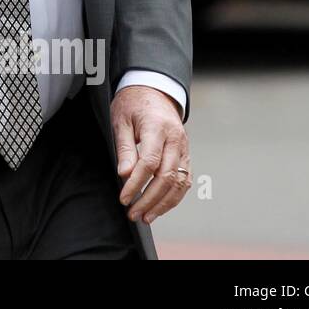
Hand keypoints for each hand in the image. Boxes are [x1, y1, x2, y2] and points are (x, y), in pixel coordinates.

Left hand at [112, 84, 191, 223]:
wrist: (154, 91)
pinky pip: (184, 180)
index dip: (137, 183)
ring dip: (163, 204)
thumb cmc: (133, 104)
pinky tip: (160, 207)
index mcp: (158, 127)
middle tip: (133, 213)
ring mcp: (184, 148)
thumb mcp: (121, 120)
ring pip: (180, 182)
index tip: (124, 197)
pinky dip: (174, 197)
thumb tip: (124, 174)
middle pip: (167, 176)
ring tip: (146, 217)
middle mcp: (176, 140)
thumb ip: (125, 148)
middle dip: (149, 199)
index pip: (150, 162)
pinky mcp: (186, 155)